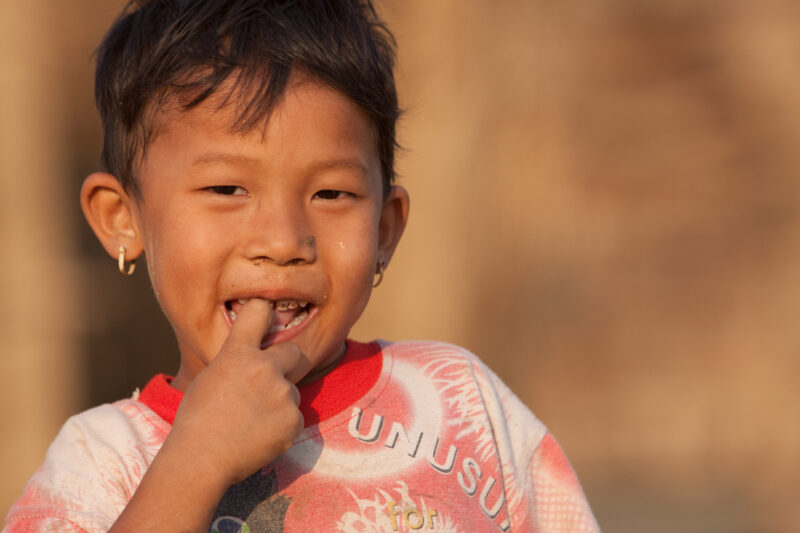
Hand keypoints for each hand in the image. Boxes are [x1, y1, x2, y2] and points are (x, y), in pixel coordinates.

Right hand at [168, 299, 305, 485]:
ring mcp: (283, 395)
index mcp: (238, 353)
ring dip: (280, 402)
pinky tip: (260, 436)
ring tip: (252, 421)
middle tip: (274, 379)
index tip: (266, 314)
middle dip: (288, 362)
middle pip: (295, 352)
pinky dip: (282, 426)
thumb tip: (253, 357)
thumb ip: (236, 362)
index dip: (263, 313)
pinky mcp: (293, 421)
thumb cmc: (197, 419)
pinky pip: (294, 417)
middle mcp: (266, 368)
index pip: (258, 312)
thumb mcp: (210, 377)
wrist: (201, 459)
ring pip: (292, 391)